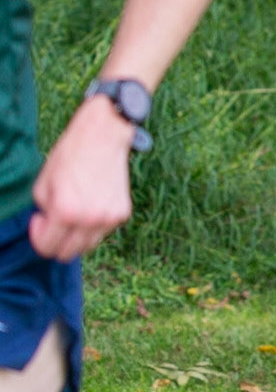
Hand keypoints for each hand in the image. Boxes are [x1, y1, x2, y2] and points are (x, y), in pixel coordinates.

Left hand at [29, 97, 135, 261]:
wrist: (103, 137)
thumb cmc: (70, 156)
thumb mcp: (43, 183)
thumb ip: (44, 211)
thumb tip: (50, 226)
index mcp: (66, 211)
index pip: (48, 248)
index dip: (37, 238)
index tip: (39, 220)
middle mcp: (90, 219)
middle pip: (69, 254)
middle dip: (56, 242)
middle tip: (54, 222)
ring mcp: (110, 218)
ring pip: (88, 245)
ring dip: (76, 236)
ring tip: (73, 213)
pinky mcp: (123, 213)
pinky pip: (102, 231)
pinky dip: (93, 224)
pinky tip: (91, 203)